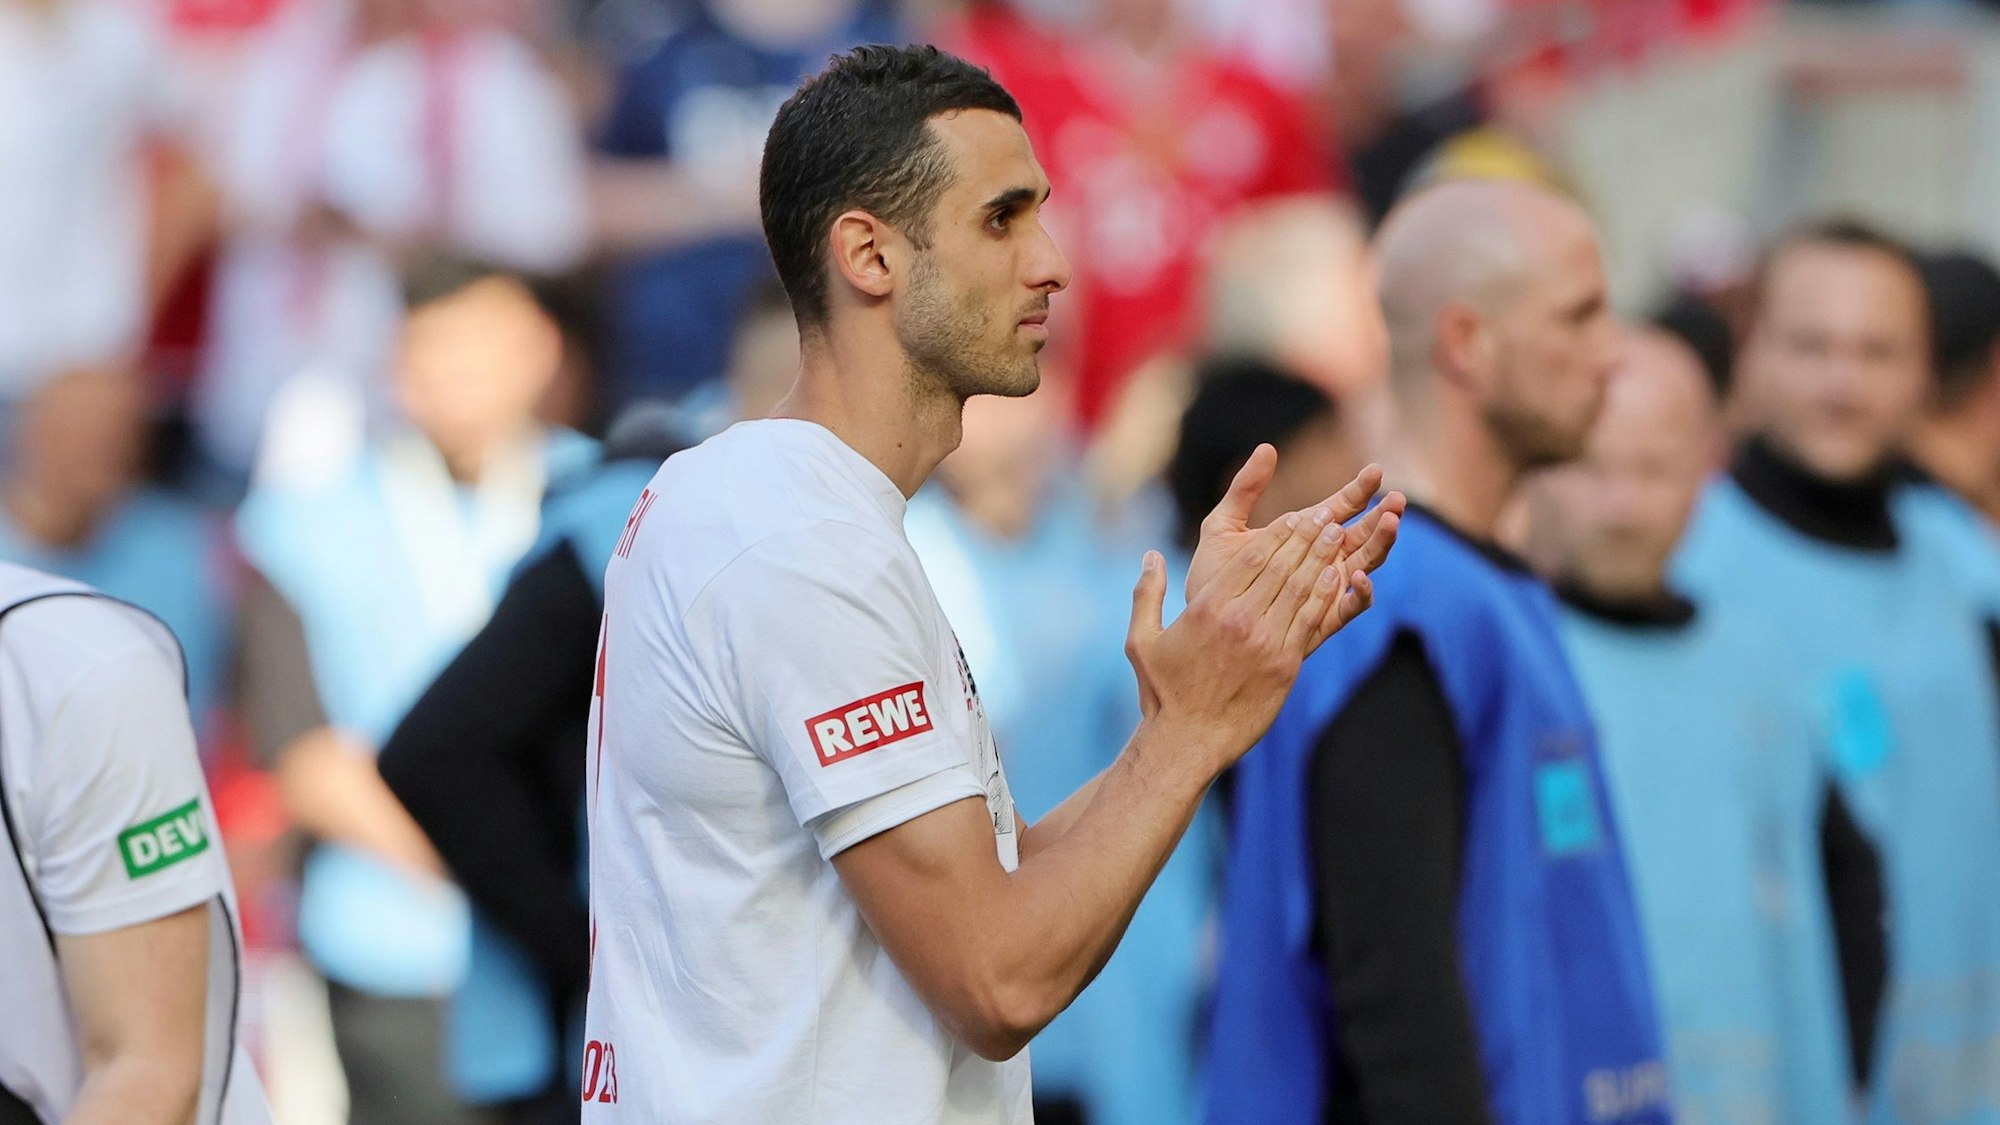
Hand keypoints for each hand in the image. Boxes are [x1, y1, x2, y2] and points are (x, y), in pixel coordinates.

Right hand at [1124, 488, 1400, 774]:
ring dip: (1321, 558)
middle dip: (1306, 537)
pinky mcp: (1285, 666)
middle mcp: (1239, 620)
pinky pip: (1310, 621)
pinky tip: (1338, 575)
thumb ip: (1147, 594)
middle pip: (1281, 567)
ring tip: (1337, 535)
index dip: (1278, 534)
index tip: (1296, 516)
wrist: (1189, 740)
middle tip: (1326, 515)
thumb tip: (1151, 556)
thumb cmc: (1163, 692)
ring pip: (1301, 588)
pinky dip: (1326, 594)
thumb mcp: (1141, 640)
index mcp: (1206, 609)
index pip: (1251, 559)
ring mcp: (1265, 643)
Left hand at [1185, 447, 1399, 604]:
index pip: (1341, 508)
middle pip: (1363, 536)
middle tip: (1397, 500)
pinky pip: (1350, 607)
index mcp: (1303, 537)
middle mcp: (1322, 562)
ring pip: (1365, 566)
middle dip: (1382, 517)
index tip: (1376, 471)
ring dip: (1380, 545)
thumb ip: (1244, 490)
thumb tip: (1266, 447)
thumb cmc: (1212, 576)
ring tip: (1389, 524)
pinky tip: (1360, 575)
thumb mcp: (1223, 526)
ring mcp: (1325, 590)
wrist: (1201, 625)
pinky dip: (1360, 592)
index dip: (1360, 490)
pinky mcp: (1321, 620)